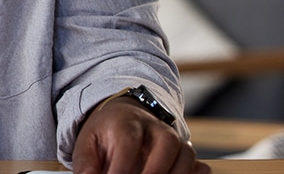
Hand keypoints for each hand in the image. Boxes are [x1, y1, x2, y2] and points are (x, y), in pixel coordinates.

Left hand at [73, 96, 209, 173]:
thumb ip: (85, 164)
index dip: (122, 170)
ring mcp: (174, 139)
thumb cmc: (106, 133)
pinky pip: (198, 165)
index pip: (129, 145)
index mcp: (126, 123)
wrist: (125, 115)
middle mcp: (155, 128)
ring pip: (185, 156)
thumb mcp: (88, 142)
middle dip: (153, 172)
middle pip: (166, 146)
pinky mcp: (185, 152)